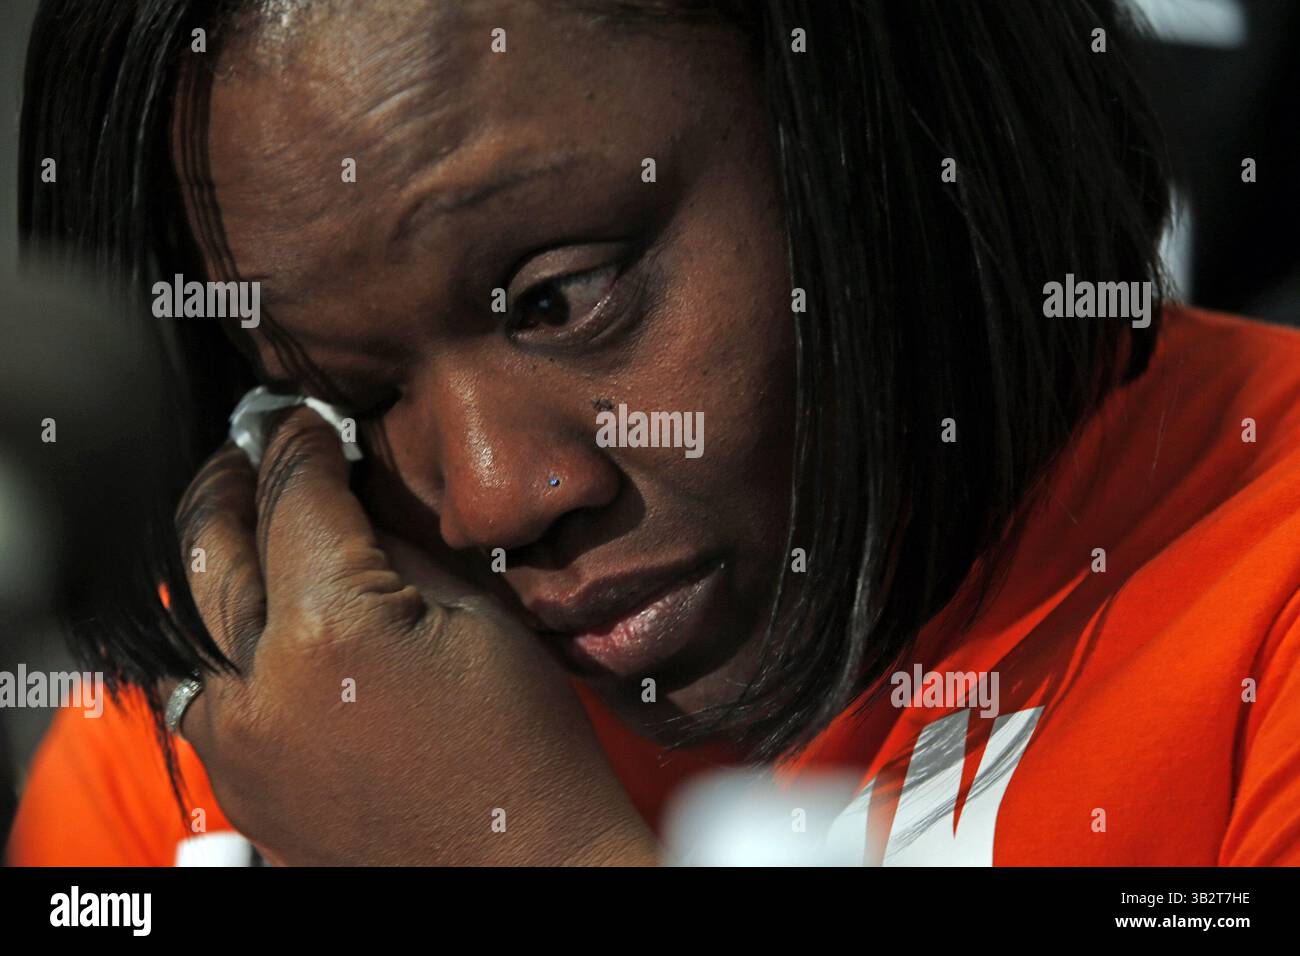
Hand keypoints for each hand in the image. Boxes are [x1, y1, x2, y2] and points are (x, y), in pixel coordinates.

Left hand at [160, 407, 657, 865]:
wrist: (521, 871)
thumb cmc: (523, 751)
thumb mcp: (480, 617)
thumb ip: (399, 546)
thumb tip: (352, 493)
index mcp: (332, 629)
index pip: (293, 496)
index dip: (300, 443)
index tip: (304, 421)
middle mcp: (261, 685)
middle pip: (215, 544)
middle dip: (231, 480)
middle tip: (251, 448)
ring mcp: (238, 742)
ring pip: (187, 616)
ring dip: (211, 555)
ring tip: (235, 517)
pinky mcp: (239, 780)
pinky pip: (197, 686)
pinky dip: (211, 634)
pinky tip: (244, 609)